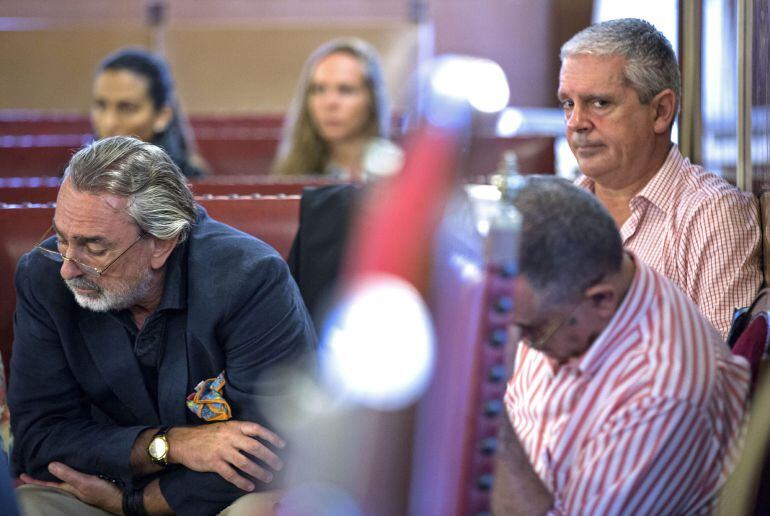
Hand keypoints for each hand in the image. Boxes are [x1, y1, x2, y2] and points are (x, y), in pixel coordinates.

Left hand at [20, 462, 122, 514]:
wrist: (126, 496)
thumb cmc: (105, 491)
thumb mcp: (85, 483)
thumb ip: (69, 475)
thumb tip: (50, 465)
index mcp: (71, 488)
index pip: (49, 484)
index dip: (35, 481)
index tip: (22, 476)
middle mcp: (76, 487)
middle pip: (57, 481)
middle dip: (45, 476)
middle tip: (33, 471)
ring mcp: (86, 485)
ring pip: (68, 478)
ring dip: (59, 472)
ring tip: (50, 467)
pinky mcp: (96, 480)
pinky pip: (79, 474)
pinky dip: (72, 470)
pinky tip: (75, 466)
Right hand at [168, 420, 285, 490]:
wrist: (184, 441)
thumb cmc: (207, 435)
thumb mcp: (225, 427)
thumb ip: (240, 432)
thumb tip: (259, 440)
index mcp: (235, 426)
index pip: (257, 429)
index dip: (271, 437)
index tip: (283, 444)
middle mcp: (230, 437)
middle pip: (255, 447)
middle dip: (270, 457)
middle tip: (279, 465)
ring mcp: (222, 451)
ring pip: (245, 463)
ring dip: (259, 471)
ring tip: (268, 477)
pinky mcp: (214, 463)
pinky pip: (231, 474)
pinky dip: (242, 481)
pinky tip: (250, 486)